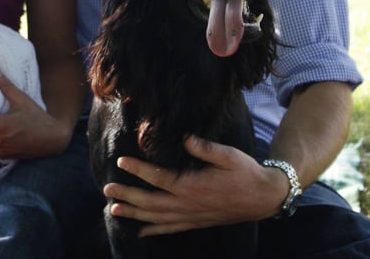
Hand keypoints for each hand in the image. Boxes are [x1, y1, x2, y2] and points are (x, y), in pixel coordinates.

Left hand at [103, 136, 286, 235]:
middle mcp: (188, 204)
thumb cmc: (245, 172)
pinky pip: (170, 229)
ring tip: (113, 209)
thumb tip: (185, 138)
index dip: (139, 169)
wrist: (263, 197)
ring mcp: (191, 216)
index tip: (121, 161)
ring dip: (134, 213)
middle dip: (127, 195)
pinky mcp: (196, 222)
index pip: (159, 177)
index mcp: (193, 186)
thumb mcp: (228, 155)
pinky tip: (139, 232)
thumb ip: (205, 148)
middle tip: (106, 188)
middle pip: (151, 202)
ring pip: (156, 218)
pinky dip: (153, 231)